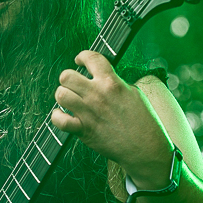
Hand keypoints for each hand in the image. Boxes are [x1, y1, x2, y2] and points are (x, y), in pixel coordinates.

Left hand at [51, 50, 172, 187]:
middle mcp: (98, 95)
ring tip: (69, 99)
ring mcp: (89, 112)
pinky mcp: (84, 130)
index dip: (82, 56)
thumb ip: (115, 83)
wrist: (144, 147)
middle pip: (67, 76)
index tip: (80, 60)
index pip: (91, 57)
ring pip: (60, 94)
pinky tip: (64, 116)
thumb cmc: (142, 120)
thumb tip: (102, 78)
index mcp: (112, 83)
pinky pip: (60, 120)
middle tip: (74, 85)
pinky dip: (58, 117)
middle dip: (68, 78)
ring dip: (62, 95)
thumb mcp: (133, 93)